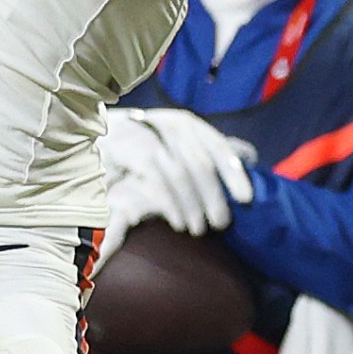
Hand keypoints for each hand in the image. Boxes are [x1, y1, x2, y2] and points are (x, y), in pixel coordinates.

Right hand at [101, 107, 254, 236]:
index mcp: (188, 124)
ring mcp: (148, 135)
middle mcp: (171, 126)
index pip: (217, 146)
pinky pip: (157, 180)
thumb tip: (251, 156)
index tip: (246, 199)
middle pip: (200, 164)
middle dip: (214, 197)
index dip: (234, 173)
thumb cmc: (147, 144)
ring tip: (199, 229)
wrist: (100, 132)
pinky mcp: (127, 150)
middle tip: (222, 224)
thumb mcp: (178, 142)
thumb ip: (208, 149)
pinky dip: (171, 204)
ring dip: (193, 205)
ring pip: (180, 174)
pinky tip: (178, 222)